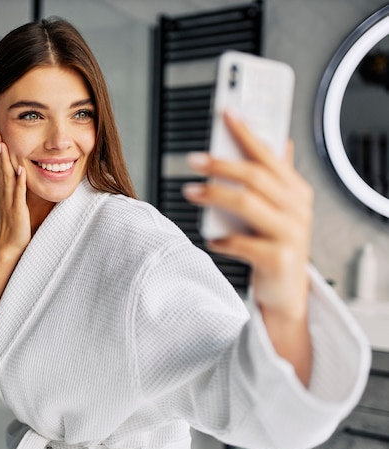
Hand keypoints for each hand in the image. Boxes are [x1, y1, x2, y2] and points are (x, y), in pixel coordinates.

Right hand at [0, 131, 30, 256]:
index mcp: (4, 192)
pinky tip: (21, 170)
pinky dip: (20, 181)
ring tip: (4, 144)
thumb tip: (19, 177)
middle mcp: (4, 194)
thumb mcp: (14, 205)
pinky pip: (19, 194)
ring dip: (5, 161)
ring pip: (7, 177)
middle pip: (0, 168)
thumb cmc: (14, 228)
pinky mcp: (18, 210)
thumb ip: (15, 191)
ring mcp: (10, 202)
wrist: (9, 247)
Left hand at [182, 112, 313, 382]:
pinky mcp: (280, 259)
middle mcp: (297, 209)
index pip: (268, 154)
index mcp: (296, 192)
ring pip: (247, 203)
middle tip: (193, 159)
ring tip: (190, 192)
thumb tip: (276, 142)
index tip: (226, 113)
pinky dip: (221, 240)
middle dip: (221, 163)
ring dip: (214, 195)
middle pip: (255, 176)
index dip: (246, 132)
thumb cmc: (276, 248)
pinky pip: (242, 243)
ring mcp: (291, 234)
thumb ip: (276, 178)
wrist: (285, 294)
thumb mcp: (279, 210)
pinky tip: (211, 239)